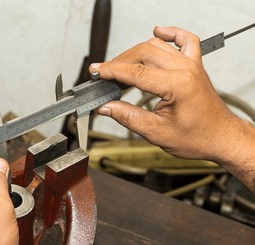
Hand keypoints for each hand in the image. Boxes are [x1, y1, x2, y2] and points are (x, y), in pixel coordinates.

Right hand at [90, 26, 254, 190]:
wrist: (221, 138)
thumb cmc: (198, 137)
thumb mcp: (157, 132)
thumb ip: (127, 117)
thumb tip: (106, 107)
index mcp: (178, 86)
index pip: (136, 71)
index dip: (112, 71)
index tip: (97, 71)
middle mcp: (186, 70)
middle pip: (143, 53)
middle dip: (119, 62)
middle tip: (104, 73)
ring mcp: (192, 65)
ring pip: (157, 45)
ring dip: (136, 51)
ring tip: (121, 64)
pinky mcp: (195, 65)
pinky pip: (185, 40)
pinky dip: (170, 33)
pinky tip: (158, 33)